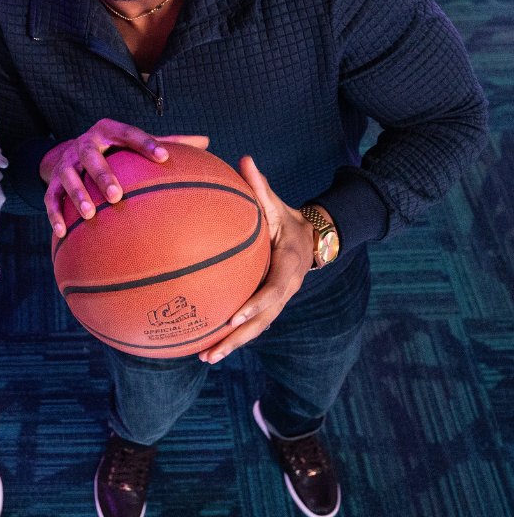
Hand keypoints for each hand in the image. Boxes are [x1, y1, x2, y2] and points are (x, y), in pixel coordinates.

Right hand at [40, 119, 209, 237]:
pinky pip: (50, 198)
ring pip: (68, 178)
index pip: (128, 134)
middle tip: (117, 195)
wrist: (70, 150)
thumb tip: (205, 141)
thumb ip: (168, 141)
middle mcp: (84, 144)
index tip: (164, 157)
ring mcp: (66, 163)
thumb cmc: (115, 149)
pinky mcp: (52, 181)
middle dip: (102, 175)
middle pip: (91, 156)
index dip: (145, 144)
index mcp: (108, 131)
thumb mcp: (134, 141)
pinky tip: (62, 233)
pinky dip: (54, 215)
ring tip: (91, 215)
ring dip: (77, 195)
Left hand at [197, 156, 313, 363]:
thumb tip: (244, 158)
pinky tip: (207, 346)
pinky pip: (252, 324)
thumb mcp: (278, 204)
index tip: (234, 317)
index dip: (255, 305)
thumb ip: (261, 187)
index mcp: (289, 267)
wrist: (312, 239)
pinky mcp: (269, 306)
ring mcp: (278, 302)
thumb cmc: (287, 219)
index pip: (273, 291)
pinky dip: (233, 337)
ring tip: (205, 358)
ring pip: (257, 329)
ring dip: (233, 345)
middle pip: (263, 321)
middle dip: (238, 338)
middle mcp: (285, 290)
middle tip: (212, 351)